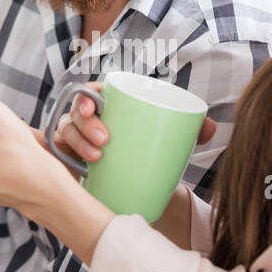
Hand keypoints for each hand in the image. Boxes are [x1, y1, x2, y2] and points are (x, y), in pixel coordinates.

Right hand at [53, 82, 217, 164]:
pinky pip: (60, 154)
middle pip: (77, 110)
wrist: (140, 180)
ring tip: (96, 157)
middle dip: (85, 122)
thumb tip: (210, 128)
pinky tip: (78, 169)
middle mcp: (89, 117)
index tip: (95, 105)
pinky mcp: (69, 158)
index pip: (92, 91)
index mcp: (111, 104)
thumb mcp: (170, 138)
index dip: (87, 94)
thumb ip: (191, 130)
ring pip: (66, 131)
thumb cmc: (151, 148)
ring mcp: (76, 137)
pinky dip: (67, 158)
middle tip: (105, 140)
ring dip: (77, 141)